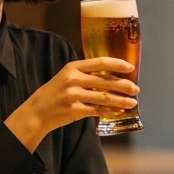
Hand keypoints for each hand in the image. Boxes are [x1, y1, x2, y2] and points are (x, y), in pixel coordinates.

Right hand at [6, 57, 138, 151]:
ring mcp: (73, 95)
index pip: (100, 62)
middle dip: (123, 85)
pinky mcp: (74, 110)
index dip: (117, 64)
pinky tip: (117, 111)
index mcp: (72, 67)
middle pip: (105, 81)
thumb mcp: (67, 77)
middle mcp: (73, 79)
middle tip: (136, 89)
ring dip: (120, 100)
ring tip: (132, 102)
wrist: (36, 112)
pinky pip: (97, 110)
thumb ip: (85, 75)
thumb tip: (112, 77)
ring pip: (104, 97)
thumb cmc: (55, 93)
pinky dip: (109, 111)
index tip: (130, 67)